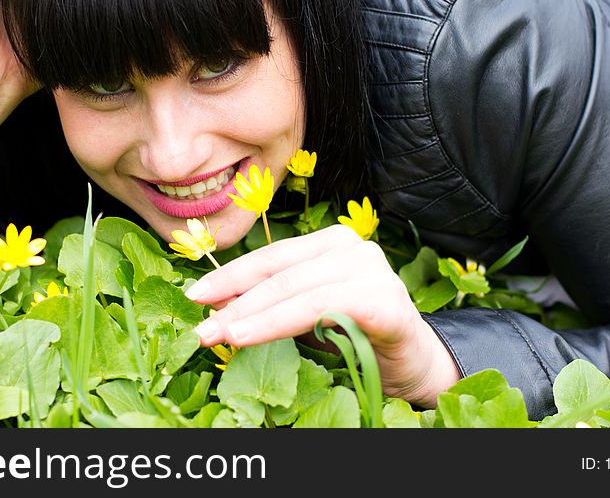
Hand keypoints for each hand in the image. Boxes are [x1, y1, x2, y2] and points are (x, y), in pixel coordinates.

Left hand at [185, 225, 461, 407]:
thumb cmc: (357, 338)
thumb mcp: (306, 315)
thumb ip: (271, 303)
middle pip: (280, 272)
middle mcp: (354, 247)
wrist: (415, 365)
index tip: (194, 296)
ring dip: (251, 315)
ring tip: (219, 334)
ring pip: (296, 290)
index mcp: (333, 243)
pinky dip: (280, 322)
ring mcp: (372, 271)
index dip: (231, 276)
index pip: (272, 257)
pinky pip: (321, 309)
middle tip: (200, 327)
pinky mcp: (385, 303)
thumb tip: (214, 304)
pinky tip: (250, 337)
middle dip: (234, 300)